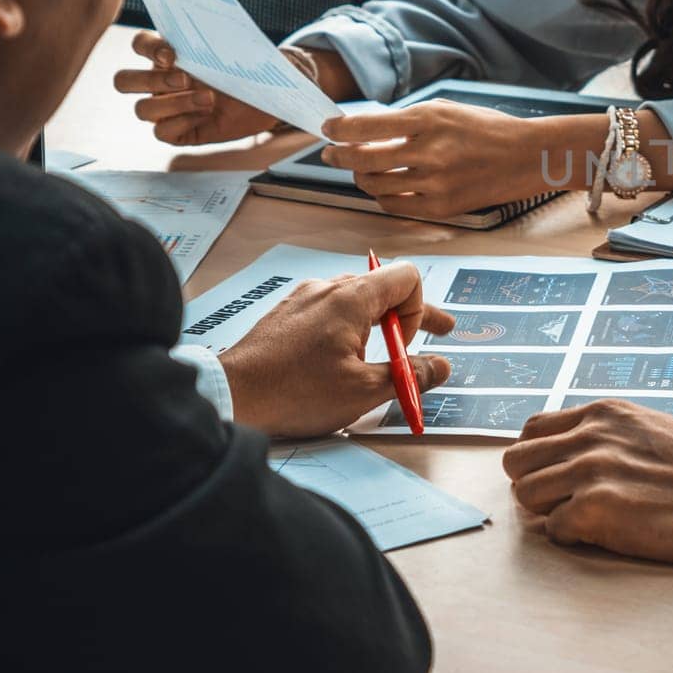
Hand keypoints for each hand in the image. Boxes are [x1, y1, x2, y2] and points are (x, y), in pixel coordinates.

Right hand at [113, 30, 285, 144]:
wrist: (266, 99)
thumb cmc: (246, 71)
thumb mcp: (233, 51)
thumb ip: (215, 38)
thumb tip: (211, 26)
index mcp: (166, 55)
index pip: (139, 44)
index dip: (148, 48)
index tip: (173, 54)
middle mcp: (158, 82)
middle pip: (123, 81)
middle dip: (149, 81)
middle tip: (185, 79)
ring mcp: (165, 108)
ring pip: (143, 110)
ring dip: (174, 104)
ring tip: (209, 99)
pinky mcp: (177, 131)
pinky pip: (162, 132)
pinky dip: (182, 123)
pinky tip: (205, 116)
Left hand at [219, 262, 455, 437]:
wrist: (231, 396)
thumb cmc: (294, 392)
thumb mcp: (364, 390)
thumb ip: (410, 375)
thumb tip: (441, 366)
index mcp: (351, 298)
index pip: (406, 277)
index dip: (419, 310)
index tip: (405, 347)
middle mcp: (327, 288)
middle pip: (384, 288)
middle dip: (412, 316)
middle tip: (440, 330)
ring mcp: (304, 298)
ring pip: (356, 299)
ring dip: (377, 324)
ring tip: (374, 356)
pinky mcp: (286, 314)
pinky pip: (329, 310)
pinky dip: (348, 327)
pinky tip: (339, 357)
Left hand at [320, 101, 548, 218]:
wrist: (527, 156)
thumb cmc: (487, 129)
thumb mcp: (445, 110)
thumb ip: (406, 121)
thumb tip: (365, 131)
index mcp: (427, 120)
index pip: (364, 127)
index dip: (338, 130)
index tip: (327, 129)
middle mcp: (428, 152)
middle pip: (362, 160)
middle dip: (339, 157)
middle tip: (332, 154)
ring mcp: (435, 183)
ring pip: (375, 185)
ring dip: (361, 177)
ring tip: (362, 170)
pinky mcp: (442, 207)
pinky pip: (395, 205)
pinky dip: (383, 196)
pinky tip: (385, 187)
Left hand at [502, 399, 672, 563]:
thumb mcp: (647, 427)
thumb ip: (606, 434)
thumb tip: (571, 454)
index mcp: (602, 413)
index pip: (532, 429)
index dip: (539, 456)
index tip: (555, 473)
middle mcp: (589, 436)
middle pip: (517, 462)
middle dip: (534, 484)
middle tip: (563, 500)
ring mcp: (589, 471)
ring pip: (526, 496)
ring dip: (550, 512)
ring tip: (585, 517)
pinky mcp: (594, 509)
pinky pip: (554, 530)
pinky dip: (573, 537)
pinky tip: (605, 533)